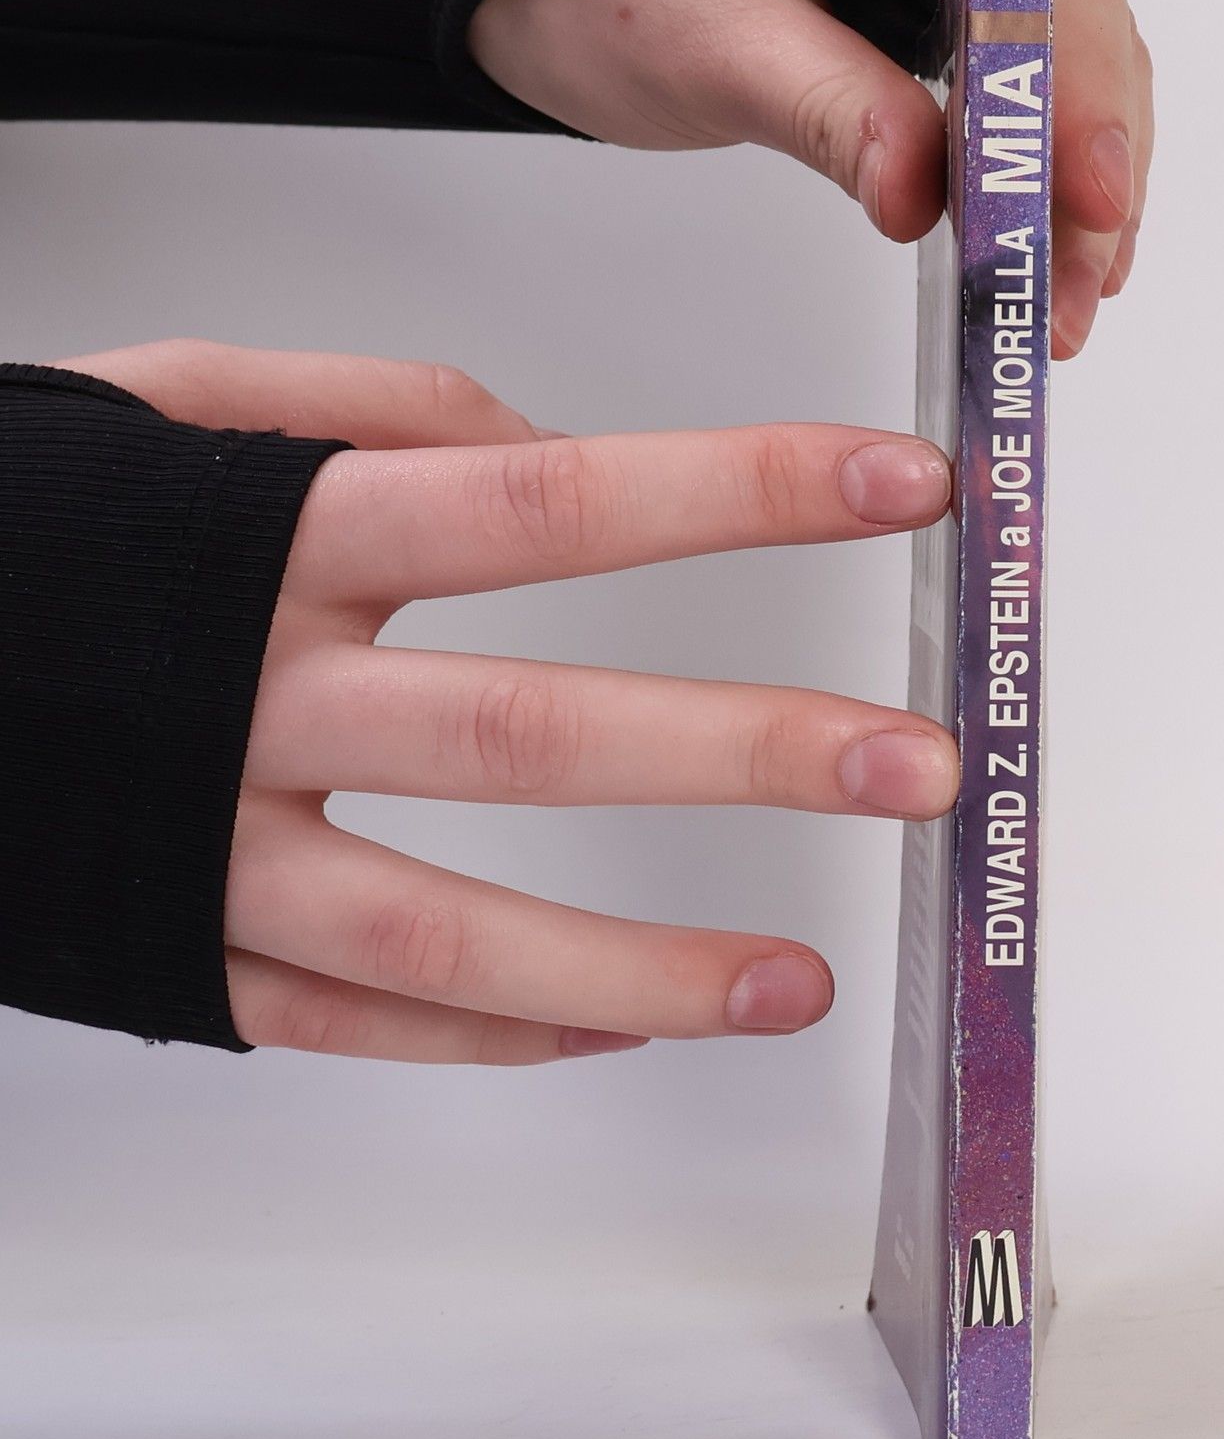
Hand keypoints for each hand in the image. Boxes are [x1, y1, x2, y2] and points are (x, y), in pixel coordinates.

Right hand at [61, 340, 957, 1065]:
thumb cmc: (23, 528)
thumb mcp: (163, 407)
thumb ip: (356, 406)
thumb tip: (544, 443)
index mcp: (260, 537)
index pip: (544, 506)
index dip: (735, 489)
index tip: (901, 486)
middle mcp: (243, 700)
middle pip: (530, 734)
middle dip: (743, 748)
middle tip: (919, 765)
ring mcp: (205, 853)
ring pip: (448, 935)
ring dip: (643, 967)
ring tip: (804, 981)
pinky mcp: (174, 957)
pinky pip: (358, 1022)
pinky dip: (498, 1032)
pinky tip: (626, 1027)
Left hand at [468, 0, 1150, 358]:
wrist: (585, 7)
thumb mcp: (712, 43)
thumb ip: (822, 102)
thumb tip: (917, 187)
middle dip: (1078, 87)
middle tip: (1086, 199)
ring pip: (1084, 29)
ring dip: (1094, 163)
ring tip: (1080, 276)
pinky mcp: (994, 16)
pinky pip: (1065, 88)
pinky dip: (1075, 178)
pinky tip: (1086, 255)